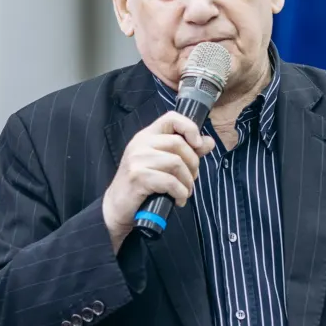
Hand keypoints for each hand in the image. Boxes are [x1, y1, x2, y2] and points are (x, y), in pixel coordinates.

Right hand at [103, 111, 215, 252]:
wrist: (116, 207)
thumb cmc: (141, 185)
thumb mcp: (162, 164)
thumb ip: (186, 151)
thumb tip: (209, 142)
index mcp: (146, 136)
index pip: (171, 118)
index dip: (189, 128)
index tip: (198, 145)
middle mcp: (140, 144)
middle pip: (178, 143)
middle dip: (193, 164)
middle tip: (191, 179)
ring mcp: (137, 160)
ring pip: (176, 163)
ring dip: (188, 181)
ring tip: (186, 192)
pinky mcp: (138, 177)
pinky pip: (170, 182)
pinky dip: (180, 193)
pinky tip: (179, 200)